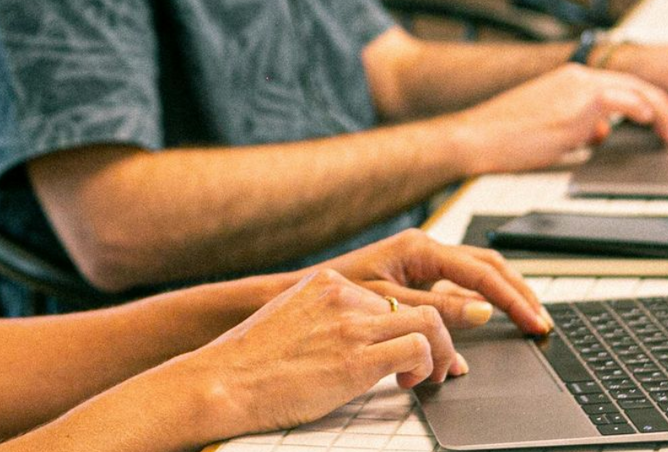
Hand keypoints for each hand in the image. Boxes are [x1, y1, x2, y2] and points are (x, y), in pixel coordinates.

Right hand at [171, 269, 461, 437]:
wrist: (225, 380)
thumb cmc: (250, 362)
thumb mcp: (291, 320)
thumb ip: (324, 319)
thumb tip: (352, 338)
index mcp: (327, 284)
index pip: (390, 295)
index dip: (410, 324)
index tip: (419, 344)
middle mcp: (344, 296)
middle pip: (418, 304)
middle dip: (438, 337)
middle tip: (440, 364)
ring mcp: (352, 325)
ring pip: (430, 322)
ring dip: (442, 352)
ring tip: (435, 375)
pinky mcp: (357, 358)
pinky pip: (418, 350)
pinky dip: (427, 368)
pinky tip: (410, 383)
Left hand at [317, 228, 552, 335]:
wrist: (306, 292)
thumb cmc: (339, 293)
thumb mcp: (391, 303)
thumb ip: (437, 309)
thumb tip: (483, 313)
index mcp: (420, 249)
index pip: (481, 273)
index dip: (511, 299)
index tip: (533, 320)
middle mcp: (426, 249)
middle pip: (488, 265)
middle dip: (518, 291)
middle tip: (540, 319)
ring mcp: (425, 262)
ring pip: (478, 274)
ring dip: (504, 294)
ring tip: (528, 316)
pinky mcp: (420, 276)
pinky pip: (460, 287)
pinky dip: (480, 304)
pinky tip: (494, 320)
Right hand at [449, 62, 667, 174]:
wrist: (478, 136)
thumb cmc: (504, 138)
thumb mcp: (550, 130)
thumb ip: (578, 127)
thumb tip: (599, 135)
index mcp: (567, 78)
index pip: (616, 83)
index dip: (642, 98)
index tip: (657, 113)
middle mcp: (576, 76)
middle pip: (633, 83)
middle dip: (660, 102)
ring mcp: (579, 87)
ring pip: (635, 89)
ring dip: (660, 110)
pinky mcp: (580, 103)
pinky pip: (625, 101)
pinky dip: (644, 110)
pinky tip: (652, 123)